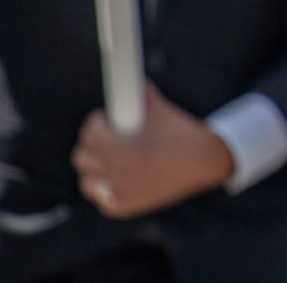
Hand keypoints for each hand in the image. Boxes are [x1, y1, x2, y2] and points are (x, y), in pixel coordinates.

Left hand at [70, 83, 233, 218]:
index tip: (103, 118)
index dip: (96, 123)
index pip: (90, 134)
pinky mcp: (127, 206)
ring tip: (106, 159)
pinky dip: (104, 191)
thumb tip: (128, 78)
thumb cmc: (181, 132)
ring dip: (94, 169)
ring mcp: (121, 192)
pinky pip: (102, 200)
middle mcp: (118, 173)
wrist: (204, 160)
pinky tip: (113, 180)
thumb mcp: (160, 108)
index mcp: (122, 149)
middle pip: (81, 157)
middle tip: (105, 136)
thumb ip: (139, 94)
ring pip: (87, 181)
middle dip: (92, 144)